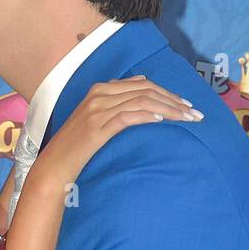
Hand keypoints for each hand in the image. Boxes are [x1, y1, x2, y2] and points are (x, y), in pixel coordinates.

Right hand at [25, 75, 202, 195]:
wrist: (54, 165)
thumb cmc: (77, 148)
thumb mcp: (96, 121)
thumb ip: (116, 105)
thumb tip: (144, 94)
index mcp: (100, 89)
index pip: (142, 84)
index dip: (167, 92)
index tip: (186, 105)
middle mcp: (99, 94)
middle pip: (146, 90)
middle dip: (174, 100)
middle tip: (195, 113)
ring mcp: (97, 109)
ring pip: (142, 101)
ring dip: (168, 109)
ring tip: (187, 119)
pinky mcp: (97, 126)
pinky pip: (128, 115)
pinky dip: (148, 116)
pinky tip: (163, 120)